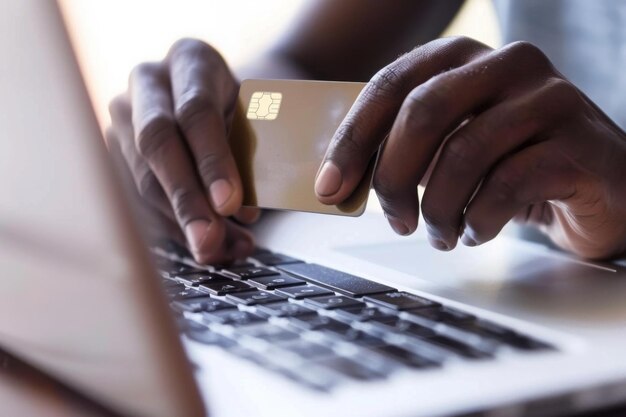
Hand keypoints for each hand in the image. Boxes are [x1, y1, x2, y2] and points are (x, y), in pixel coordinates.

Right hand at [107, 39, 258, 263]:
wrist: (207, 90)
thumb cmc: (239, 104)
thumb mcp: (253, 113)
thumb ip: (247, 155)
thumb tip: (242, 214)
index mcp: (190, 61)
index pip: (196, 112)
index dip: (213, 161)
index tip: (231, 204)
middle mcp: (147, 84)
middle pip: (157, 144)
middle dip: (185, 200)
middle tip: (209, 243)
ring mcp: (123, 117)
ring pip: (142, 178)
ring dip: (180, 223)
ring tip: (219, 252)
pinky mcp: (113, 151)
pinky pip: (137, 197)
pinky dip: (172, 228)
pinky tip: (205, 247)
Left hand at [315, 36, 625, 259]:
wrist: (598, 187)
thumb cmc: (512, 165)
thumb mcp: (451, 148)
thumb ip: (403, 151)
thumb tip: (340, 179)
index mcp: (465, 58)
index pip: (391, 84)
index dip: (352, 139)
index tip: (329, 187)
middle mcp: (508, 64)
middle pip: (423, 111)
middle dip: (393, 177)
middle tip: (393, 219)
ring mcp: (549, 98)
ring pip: (464, 152)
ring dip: (439, 209)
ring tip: (440, 234)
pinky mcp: (578, 142)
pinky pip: (506, 185)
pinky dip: (480, 220)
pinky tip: (477, 231)